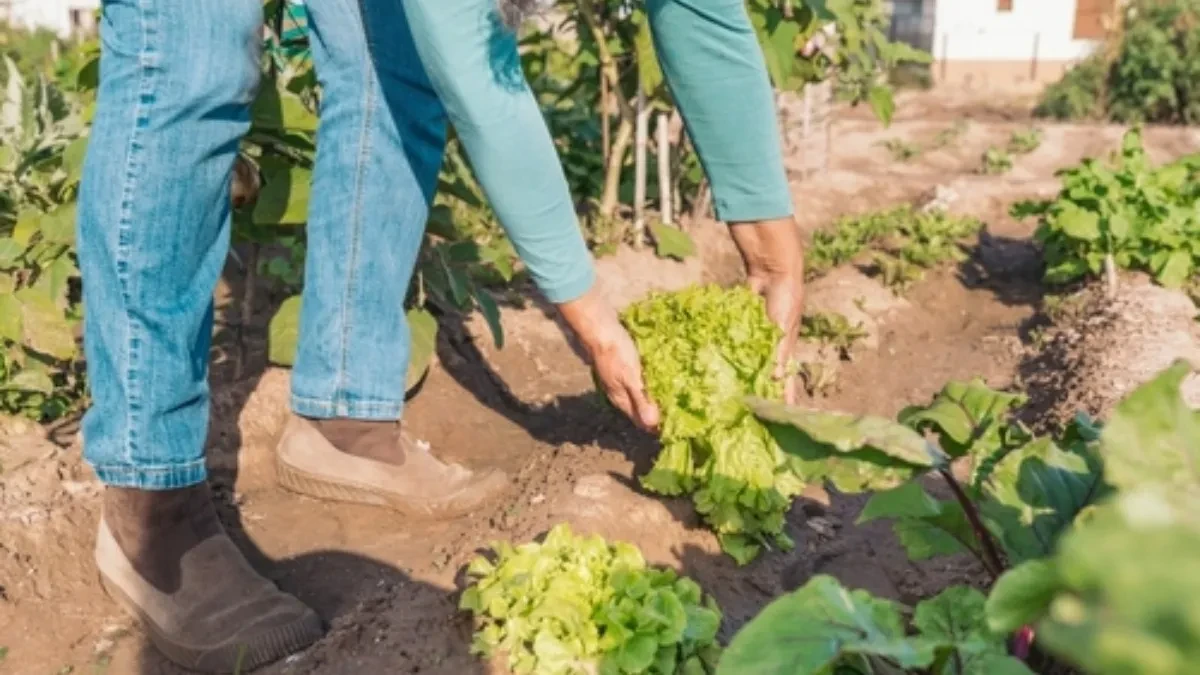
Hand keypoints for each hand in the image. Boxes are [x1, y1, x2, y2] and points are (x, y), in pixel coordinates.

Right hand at [558, 287, 660, 432]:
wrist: (600, 329)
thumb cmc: (617, 353)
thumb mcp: (632, 377)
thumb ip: (641, 400)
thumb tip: (652, 424)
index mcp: (620, 398)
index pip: (639, 420)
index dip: (654, 426)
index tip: (672, 428)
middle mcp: (617, 393)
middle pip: (637, 411)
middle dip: (652, 416)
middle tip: (674, 417)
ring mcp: (617, 380)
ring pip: (635, 397)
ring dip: (649, 402)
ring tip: (667, 402)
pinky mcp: (619, 368)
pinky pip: (635, 384)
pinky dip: (645, 387)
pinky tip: (653, 382)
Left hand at [729, 218, 805, 403]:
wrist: (775, 266)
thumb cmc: (786, 297)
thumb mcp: (782, 326)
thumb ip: (778, 352)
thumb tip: (775, 380)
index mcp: (786, 349)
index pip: (785, 381)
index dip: (782, 399)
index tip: (776, 420)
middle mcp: (772, 346)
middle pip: (763, 374)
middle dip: (756, 391)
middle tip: (743, 412)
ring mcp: (757, 335)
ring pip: (747, 361)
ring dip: (738, 374)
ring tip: (725, 393)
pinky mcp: (744, 323)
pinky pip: (734, 341)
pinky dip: (726, 350)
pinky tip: (713, 362)